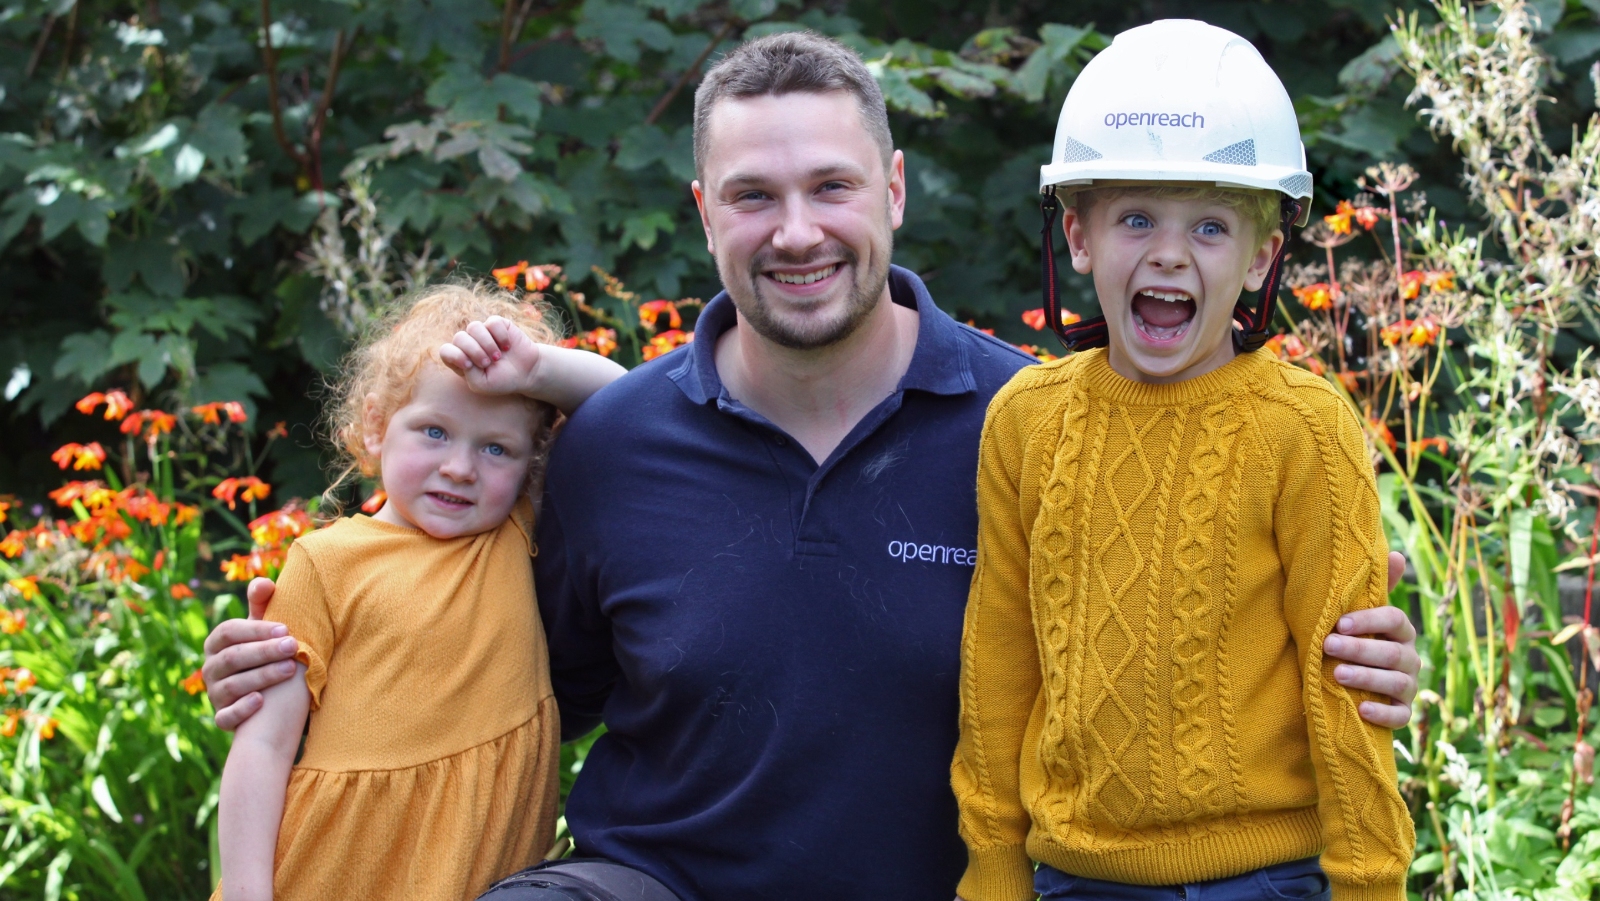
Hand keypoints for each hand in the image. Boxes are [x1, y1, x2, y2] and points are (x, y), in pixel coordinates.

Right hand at [202, 576, 298, 730]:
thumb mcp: (262, 629)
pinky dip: (242, 709)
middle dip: (264, 651)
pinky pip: (225, 717)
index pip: (229, 632)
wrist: (267, 694)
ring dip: (261, 676)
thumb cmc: (263, 651)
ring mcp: (215, 694)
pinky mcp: (223, 717)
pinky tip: (261, 701)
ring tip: (290, 669)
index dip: (256, 629)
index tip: (285, 628)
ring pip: (233, 686)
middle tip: (293, 646)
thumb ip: (262, 605)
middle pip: (232, 658)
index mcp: (217, 643)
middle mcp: (211, 669)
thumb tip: (264, 583)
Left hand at [439, 316, 545, 397]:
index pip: (446, 351)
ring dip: (487, 344)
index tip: (469, 366)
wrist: (527, 372)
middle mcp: (469, 344)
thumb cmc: (502, 380)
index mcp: (461, 359)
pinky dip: (501, 336)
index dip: (455, 356)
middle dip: (474, 351)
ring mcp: (482, 333)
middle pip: (459, 338)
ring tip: (498, 356)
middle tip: (488, 363)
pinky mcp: (497, 324)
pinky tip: (507, 346)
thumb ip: (467, 372)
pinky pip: (492, 322)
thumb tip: (464, 354)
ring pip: (474, 327)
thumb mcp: (481, 384)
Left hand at [1323, 551, 1419, 728]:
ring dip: (1367, 678)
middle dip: (1360, 649)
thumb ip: (1373, 588)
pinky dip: (1384, 714)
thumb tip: (1395, 553)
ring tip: (1337, 674)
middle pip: (1392, 653)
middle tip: (1328, 645)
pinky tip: (1363, 710)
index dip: (1369, 620)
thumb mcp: (1358, 613)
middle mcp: (1409, 657)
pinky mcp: (1402, 712)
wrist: (1347, 679)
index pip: (1394, 619)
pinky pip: (1401, 717)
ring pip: (1396, 683)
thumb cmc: (1351, 638)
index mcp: (1399, 630)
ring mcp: (1408, 686)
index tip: (1339, 622)